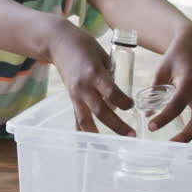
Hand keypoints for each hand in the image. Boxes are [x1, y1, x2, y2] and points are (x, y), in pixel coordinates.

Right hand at [46, 20, 135, 136]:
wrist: (59, 43)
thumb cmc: (85, 46)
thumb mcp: (103, 56)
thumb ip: (111, 77)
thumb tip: (120, 95)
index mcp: (95, 73)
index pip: (111, 93)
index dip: (124, 102)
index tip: (132, 106)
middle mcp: (84, 87)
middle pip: (101, 111)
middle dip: (117, 125)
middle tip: (131, 135)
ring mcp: (75, 94)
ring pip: (86, 119)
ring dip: (97, 134)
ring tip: (107, 148)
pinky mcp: (71, 98)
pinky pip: (76, 118)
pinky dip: (81, 132)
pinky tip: (84, 146)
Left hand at [149, 23, 191, 143]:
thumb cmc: (175, 57)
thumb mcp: (161, 70)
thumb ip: (155, 91)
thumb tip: (147, 113)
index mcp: (189, 83)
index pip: (177, 104)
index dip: (164, 117)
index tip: (150, 127)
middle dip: (185, 136)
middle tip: (168, 147)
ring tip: (186, 156)